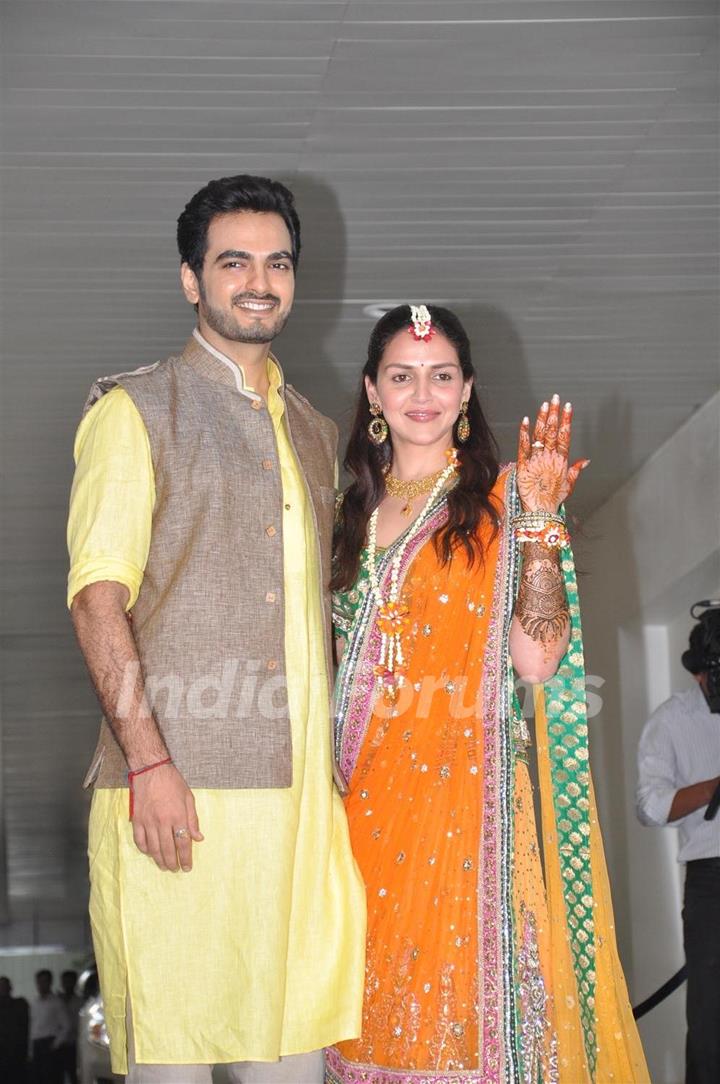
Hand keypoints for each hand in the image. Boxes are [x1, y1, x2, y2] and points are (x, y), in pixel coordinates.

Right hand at [131, 763, 202, 871]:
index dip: (185, 857)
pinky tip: (150, 853)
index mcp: (178, 815)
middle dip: (172, 862)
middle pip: (167, 849)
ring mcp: (148, 821)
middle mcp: (162, 821)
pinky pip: (139, 840)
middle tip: (175, 869)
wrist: (151, 770)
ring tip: (164, 866)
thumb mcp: (188, 798)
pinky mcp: (137, 820)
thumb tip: (198, 838)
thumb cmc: (172, 782)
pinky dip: (144, 849)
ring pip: (153, 848)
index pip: (183, 843)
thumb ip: (193, 819)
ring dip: (159, 860)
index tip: (187, 867)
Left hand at [516, 394, 589, 512]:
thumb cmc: (553, 499)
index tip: (568, 406)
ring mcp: (536, 461)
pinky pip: (523, 447)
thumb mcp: (569, 485)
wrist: (540, 512)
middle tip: (555, 398)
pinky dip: (524, 433)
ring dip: (542, 419)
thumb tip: (586, 460)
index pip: (565, 436)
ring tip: (545, 404)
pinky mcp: (523, 466)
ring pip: (540, 436)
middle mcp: (550, 458)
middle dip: (554, 413)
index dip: (566, 420)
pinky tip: (525, 420)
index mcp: (562, 461)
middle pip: (552, 432)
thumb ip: (576, 470)